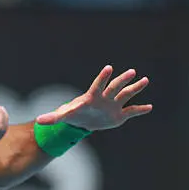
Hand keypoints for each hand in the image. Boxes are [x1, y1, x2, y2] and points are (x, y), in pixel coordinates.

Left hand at [35, 65, 151, 130]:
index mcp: (92, 97)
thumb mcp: (63, 116)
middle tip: (132, 72)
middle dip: (122, 80)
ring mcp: (113, 106)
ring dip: (135, 89)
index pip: (98, 85)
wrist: (84, 122)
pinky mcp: (119, 115)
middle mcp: (105, 98)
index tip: (109, 67)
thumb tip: (39, 121)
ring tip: (145, 80)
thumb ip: (53, 117)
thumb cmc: (73, 115)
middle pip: (115, 88)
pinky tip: (150, 107)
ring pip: (126, 95)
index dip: (103, 77)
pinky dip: (140, 110)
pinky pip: (131, 112)